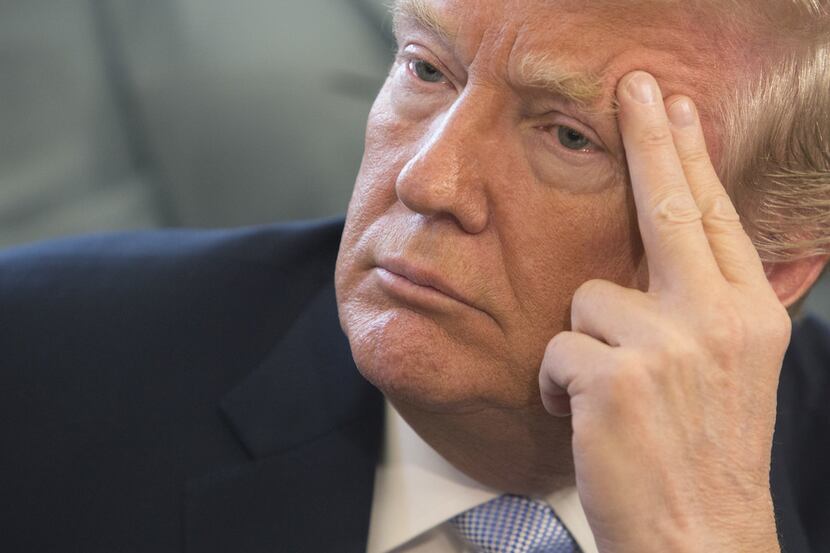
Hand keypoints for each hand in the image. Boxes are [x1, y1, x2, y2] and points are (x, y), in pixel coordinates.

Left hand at [538, 71, 789, 552]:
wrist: (700, 535)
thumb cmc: (703, 453)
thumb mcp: (730, 371)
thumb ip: (706, 308)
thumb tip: (676, 254)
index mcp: (747, 316)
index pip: (715, 217)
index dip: (692, 158)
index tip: (676, 110)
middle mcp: (715, 319)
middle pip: (671, 206)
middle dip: (651, 137)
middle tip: (637, 86)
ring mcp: (666, 345)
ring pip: (587, 298)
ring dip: (582, 344)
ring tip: (605, 392)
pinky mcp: (613, 376)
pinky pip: (556, 348)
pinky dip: (556, 382)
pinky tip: (581, 414)